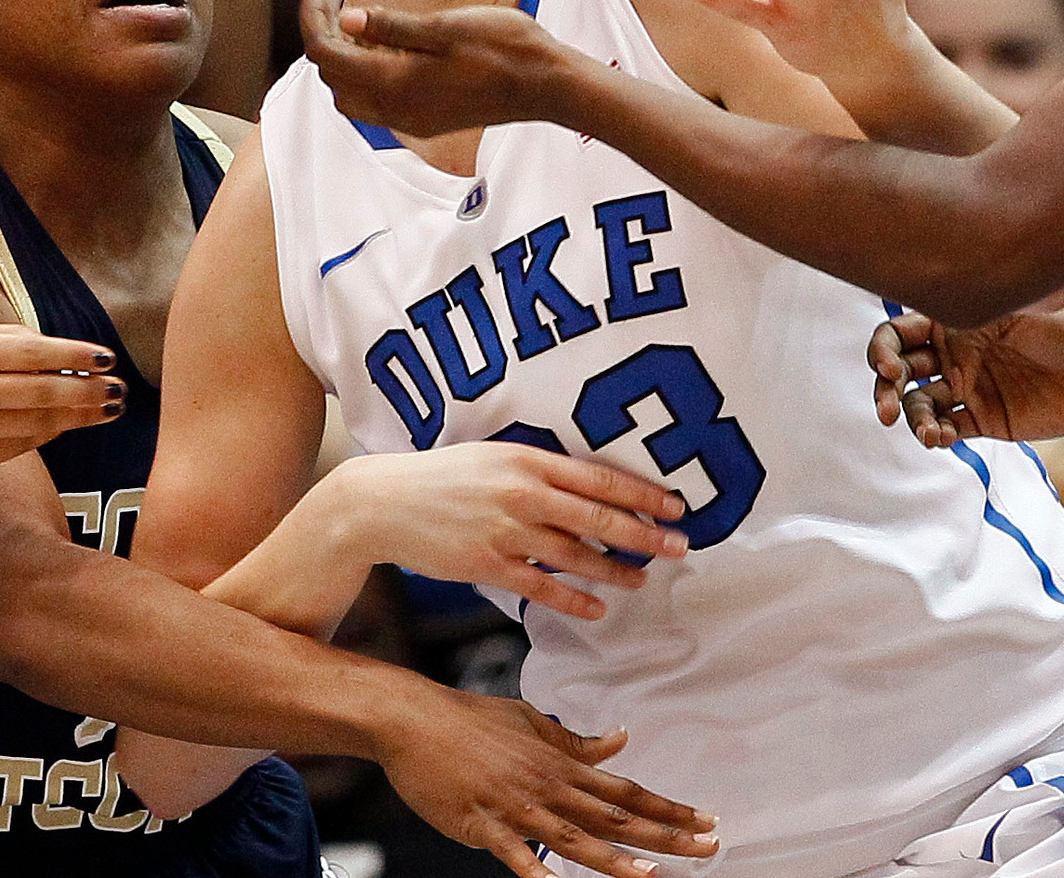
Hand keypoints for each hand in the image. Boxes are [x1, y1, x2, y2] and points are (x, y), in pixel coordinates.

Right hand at [0, 323, 123, 477]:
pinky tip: (70, 423)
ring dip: (78, 416)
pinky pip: (19, 445)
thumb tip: (59, 347)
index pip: (29, 352)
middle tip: (119, 390)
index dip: (72, 355)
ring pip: (34, 422)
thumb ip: (4, 338)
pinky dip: (49, 432)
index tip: (105, 358)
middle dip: (86, 391)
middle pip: (39, 391)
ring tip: (108, 408)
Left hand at [301, 0, 573, 138]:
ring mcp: (408, 119)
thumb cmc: (503, 48)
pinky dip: (361, 70)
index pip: (326, 54)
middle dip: (321, 33)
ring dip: (338, 55)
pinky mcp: (423, 119)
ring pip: (348, 93)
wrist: (546, 86)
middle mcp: (394, 109)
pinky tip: (379, 42)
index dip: (312, 17)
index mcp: (394, 84)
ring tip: (349, 15)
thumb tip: (346, 18)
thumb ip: (392, 26)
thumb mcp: (446, 26)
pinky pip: (372, 100)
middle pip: (330, 75)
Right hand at [336, 445, 686, 620]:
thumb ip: (538, 468)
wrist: (384, 501)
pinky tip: (598, 607)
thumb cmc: (442, 477)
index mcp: (526, 459)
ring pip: (578, 557)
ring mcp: (506, 532)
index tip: (676, 507)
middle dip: (646, 536)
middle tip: (679, 548)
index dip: (643, 494)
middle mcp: (522, 493)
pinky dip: (576, 600)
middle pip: (600, 519)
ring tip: (642, 581)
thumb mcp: (492, 456)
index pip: (600, 478)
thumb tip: (588, 487)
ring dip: (616, 571)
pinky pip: (544, 588)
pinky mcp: (489, 565)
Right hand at [376, 685, 717, 877]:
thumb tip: (618, 739)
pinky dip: (538, 873)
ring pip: (575, 839)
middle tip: (708, 847)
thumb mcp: (527, 720)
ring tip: (655, 874)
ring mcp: (515, 807)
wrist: (410, 719)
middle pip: (614, 816)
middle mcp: (546, 786)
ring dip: (618, 860)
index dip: (669, 807)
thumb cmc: (467, 719)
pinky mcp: (482, 824)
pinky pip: (516, 856)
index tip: (705, 820)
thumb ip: (573, 740)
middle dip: (665, 835)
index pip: (625, 790)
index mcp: (558, 762)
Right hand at [868, 292, 1063, 445]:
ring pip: (920, 404)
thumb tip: (937, 350)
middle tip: (886, 410)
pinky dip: (936, 435)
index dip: (881, 350)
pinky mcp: (987, 419)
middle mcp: (954, 355)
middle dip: (885, 390)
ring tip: (928, 433)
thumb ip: (966, 323)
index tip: (887, 368)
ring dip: (913, 418)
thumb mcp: (1013, 309)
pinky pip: (949, 428)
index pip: (897, 335)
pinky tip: (940, 439)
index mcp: (952, 322)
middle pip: (899, 372)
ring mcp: (970, 389)